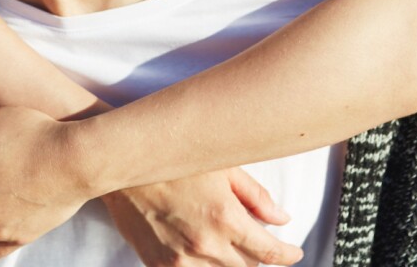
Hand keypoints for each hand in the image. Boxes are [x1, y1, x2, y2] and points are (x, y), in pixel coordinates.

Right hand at [103, 168, 304, 266]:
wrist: (123, 167)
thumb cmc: (174, 159)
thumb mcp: (222, 167)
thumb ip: (256, 196)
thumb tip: (281, 219)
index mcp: (226, 218)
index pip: (270, 252)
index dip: (287, 254)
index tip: (294, 252)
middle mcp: (207, 244)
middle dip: (258, 256)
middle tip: (257, 242)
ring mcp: (182, 259)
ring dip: (231, 263)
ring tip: (227, 245)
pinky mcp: (160, 265)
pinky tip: (203, 252)